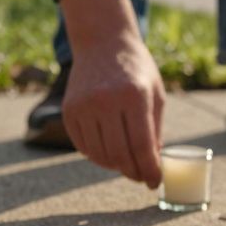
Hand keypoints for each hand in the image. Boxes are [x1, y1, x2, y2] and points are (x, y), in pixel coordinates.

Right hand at [58, 0, 164, 187]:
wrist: (102, 42)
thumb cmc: (136, 69)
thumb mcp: (155, 94)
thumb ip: (155, 130)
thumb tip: (153, 165)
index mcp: (134, 95)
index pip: (142, 146)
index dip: (150, 170)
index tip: (155, 182)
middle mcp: (106, 100)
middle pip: (120, 154)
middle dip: (134, 173)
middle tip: (142, 178)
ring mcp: (84, 106)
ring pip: (100, 155)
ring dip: (116, 167)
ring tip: (127, 165)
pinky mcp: (70, 111)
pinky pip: (84, 147)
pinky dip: (98, 157)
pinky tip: (109, 154)